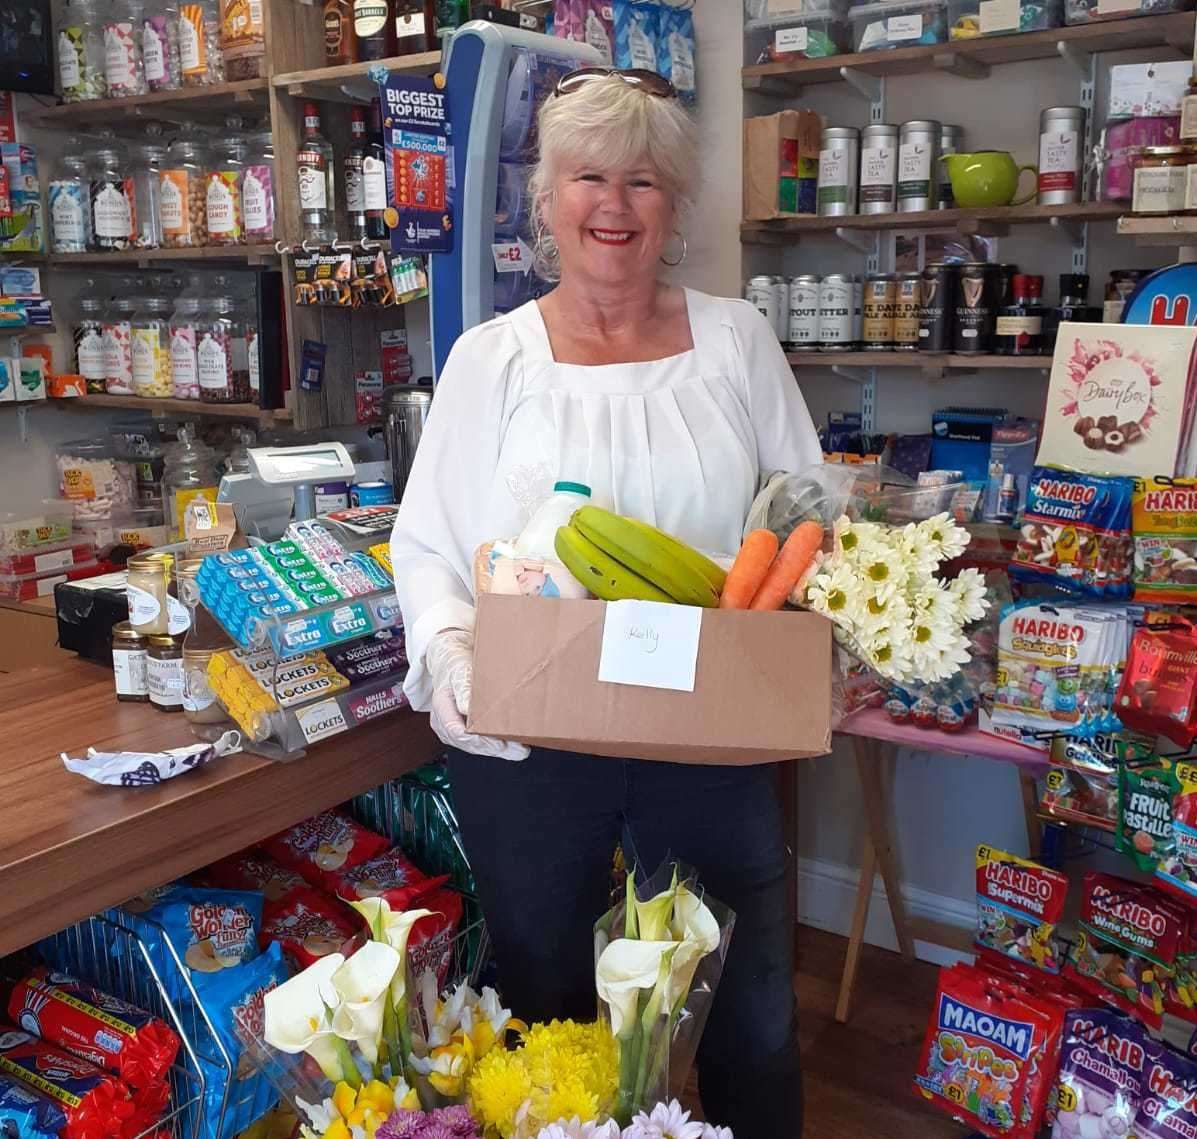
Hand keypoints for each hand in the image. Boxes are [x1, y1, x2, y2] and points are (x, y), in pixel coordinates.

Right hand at [425, 629, 529, 760]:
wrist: (451, 663)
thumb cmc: (457, 666)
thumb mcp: (460, 671)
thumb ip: (463, 688)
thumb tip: (466, 708)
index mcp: (441, 706)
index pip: (456, 731)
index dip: (478, 740)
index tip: (498, 743)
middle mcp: (442, 722)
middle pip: (467, 743)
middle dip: (493, 749)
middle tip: (517, 750)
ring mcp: (450, 729)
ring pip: (473, 746)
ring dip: (495, 750)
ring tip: (519, 751)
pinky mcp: (459, 731)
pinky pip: (475, 743)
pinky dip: (493, 745)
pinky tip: (511, 746)